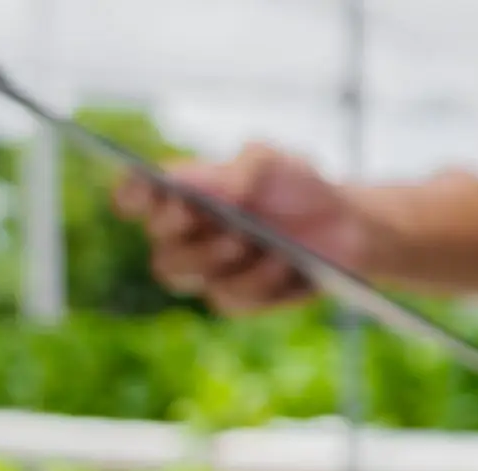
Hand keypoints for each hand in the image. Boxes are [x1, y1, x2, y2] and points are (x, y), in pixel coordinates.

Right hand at [111, 142, 366, 314]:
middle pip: (158, 248)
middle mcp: (186, 236)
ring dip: (214, 260)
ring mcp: (209, 271)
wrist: (346, 225)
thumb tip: (210, 187)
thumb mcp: (276, 163)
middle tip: (214, 222)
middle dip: (180, 236)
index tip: (147, 189)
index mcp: (183, 195)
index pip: (137, 197)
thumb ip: (242, 168)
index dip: (131, 195)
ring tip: (253, 243)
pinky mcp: (237, 298)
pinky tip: (284, 263)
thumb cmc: (299, 186)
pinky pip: (229, 300)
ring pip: (183, 278)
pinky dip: (258, 281)